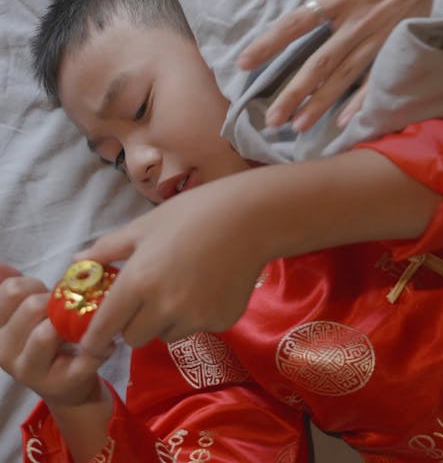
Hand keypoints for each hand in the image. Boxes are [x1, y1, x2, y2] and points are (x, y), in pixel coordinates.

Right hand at [0, 263, 103, 407]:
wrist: (67, 384)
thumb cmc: (44, 337)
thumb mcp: (25, 311)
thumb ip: (12, 288)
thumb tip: (1, 265)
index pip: (10, 290)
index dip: (33, 283)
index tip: (42, 293)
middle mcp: (4, 351)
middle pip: (31, 306)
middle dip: (55, 300)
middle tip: (65, 309)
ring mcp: (29, 371)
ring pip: (48, 332)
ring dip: (71, 322)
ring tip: (80, 325)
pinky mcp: (58, 384)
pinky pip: (82, 355)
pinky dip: (98, 347)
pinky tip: (105, 344)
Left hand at [76, 174, 268, 355]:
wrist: (251, 217)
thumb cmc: (192, 213)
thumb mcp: (145, 225)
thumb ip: (108, 248)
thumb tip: (78, 260)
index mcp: (139, 282)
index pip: (105, 327)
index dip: (94, 339)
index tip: (91, 342)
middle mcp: (164, 307)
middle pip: (134, 338)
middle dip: (135, 323)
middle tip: (147, 297)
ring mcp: (195, 318)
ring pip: (166, 334)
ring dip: (166, 320)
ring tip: (183, 284)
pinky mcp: (220, 322)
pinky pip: (197, 327)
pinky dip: (197, 314)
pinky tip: (209, 284)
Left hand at [237, 0, 442, 131]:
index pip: (295, 24)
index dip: (268, 43)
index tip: (244, 62)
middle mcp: (353, 23)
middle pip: (318, 63)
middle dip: (293, 92)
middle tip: (271, 118)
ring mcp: (374, 39)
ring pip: (342, 78)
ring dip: (319, 104)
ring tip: (298, 126)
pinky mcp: (393, 48)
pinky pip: (375, 80)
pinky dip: (360, 102)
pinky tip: (344, 124)